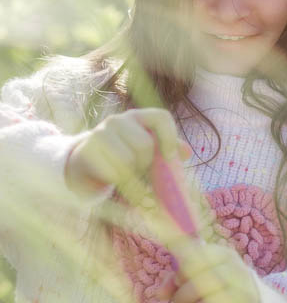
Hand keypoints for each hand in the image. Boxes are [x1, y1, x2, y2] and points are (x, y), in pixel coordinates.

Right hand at [65, 107, 191, 200]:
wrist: (83, 166)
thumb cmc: (121, 158)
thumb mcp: (145, 153)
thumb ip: (166, 151)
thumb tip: (186, 153)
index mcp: (138, 117)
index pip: (161, 117)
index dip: (170, 137)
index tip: (170, 158)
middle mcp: (118, 120)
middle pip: (145, 144)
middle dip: (146, 164)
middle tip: (141, 172)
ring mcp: (100, 132)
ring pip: (128, 160)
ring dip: (133, 178)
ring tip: (129, 179)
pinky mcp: (88, 150)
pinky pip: (112, 171)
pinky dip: (120, 185)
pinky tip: (116, 185)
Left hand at [158, 240, 262, 302]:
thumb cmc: (222, 290)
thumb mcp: (205, 276)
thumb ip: (179, 279)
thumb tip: (159, 294)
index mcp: (225, 256)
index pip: (197, 258)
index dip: (181, 272)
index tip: (178, 282)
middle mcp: (237, 272)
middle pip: (198, 284)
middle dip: (180, 298)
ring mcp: (244, 296)